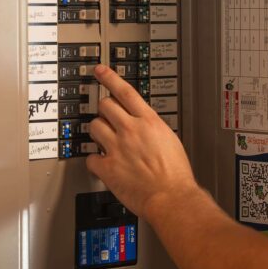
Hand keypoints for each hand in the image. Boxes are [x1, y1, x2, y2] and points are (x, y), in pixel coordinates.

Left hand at [86, 64, 197, 218]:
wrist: (172, 197)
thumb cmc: (176, 175)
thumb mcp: (170, 141)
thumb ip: (152, 129)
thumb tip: (144, 126)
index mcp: (149, 122)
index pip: (125, 92)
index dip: (110, 78)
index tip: (100, 71)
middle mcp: (131, 131)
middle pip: (105, 105)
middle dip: (104, 110)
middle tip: (108, 117)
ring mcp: (117, 148)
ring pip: (94, 126)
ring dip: (97, 132)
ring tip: (106, 141)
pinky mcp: (107, 167)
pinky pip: (91, 157)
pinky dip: (95, 160)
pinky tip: (103, 164)